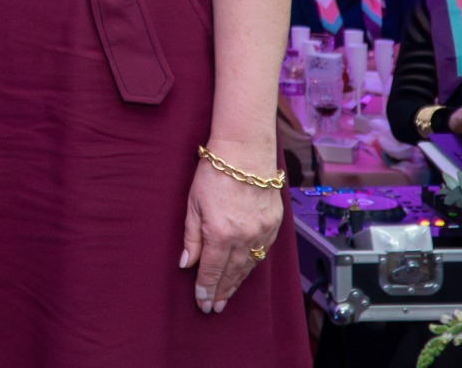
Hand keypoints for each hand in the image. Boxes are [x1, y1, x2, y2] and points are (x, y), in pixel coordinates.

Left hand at [179, 147, 282, 314]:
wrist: (246, 154)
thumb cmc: (214, 174)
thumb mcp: (193, 204)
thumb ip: (191, 236)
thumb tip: (187, 262)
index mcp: (220, 232)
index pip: (212, 269)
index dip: (205, 287)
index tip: (201, 302)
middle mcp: (244, 237)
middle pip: (232, 273)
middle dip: (221, 292)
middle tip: (213, 308)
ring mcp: (262, 232)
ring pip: (249, 266)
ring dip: (237, 283)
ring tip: (226, 297)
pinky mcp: (274, 225)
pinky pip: (262, 253)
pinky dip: (252, 266)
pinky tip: (244, 273)